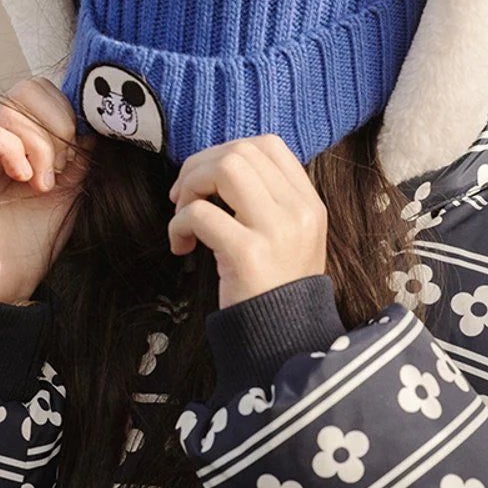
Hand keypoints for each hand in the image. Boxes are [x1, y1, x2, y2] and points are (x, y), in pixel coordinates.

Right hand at [0, 77, 88, 303]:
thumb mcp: (69, 193)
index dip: (66, 113)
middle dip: (56, 125)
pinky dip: (9, 150)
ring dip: (38, 147)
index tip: (76, 157)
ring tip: (41, 185)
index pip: (42, 91)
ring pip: (8, 110)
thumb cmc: (31, 243)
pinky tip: (21, 179)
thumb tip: (95, 123)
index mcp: (21, 140)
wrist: (2, 287)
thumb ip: (80, 156)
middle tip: (60, 169)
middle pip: (26, 88)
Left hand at [167, 136, 327, 309]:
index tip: (207, 180)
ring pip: (224, 169)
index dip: (226, 152)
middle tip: (183, 198)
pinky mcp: (248, 254)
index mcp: (309, 203)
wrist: (286, 342)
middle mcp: (298, 211)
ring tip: (182, 217)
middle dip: (199, 167)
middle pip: (240, 152)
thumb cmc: (276, 292)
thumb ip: (267, 203)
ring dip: (191, 186)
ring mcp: (276, 231)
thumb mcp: (288, 239)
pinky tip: (181, 245)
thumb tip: (217, 170)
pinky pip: (200, 214)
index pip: (267, 145)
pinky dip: (178, 224)